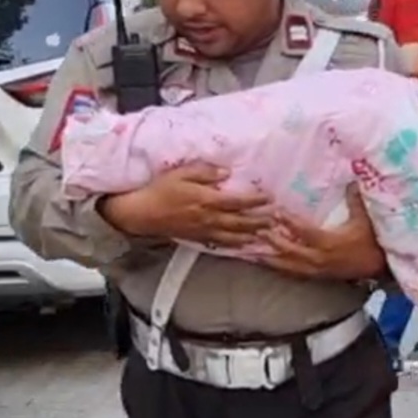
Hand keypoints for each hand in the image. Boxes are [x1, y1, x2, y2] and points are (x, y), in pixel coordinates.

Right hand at [98, 162, 270, 247]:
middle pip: (240, 222)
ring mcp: (204, 230)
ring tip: (267, 235)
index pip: (237, 201)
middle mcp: (209, 218)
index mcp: (207, 200)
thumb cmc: (160, 190)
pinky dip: (235, 245)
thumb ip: (205, 172)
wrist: (141, 213)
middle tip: (276, 219)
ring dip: (252, 235)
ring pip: (233, 236)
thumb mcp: (181, 173)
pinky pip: (221, 243)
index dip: (255, 200)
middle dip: (260, 221)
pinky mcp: (198, 238)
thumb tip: (227, 173)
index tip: (270, 198)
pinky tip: (245, 245)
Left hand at [258, 187, 386, 280]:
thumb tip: (352, 178)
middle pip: (291, 252)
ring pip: (291, 268)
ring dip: (273, 261)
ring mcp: (320, 270)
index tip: (276, 212)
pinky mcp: (321, 277)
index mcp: (329, 243)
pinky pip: (298, 275)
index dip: (289, 222)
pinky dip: (284, 270)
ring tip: (254, 255)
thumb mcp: (366, 219)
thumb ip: (356, 199)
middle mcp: (320, 259)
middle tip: (257, 232)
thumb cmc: (375, 241)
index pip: (304, 232)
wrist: (383, 267)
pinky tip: (273, 266)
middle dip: (273, 243)